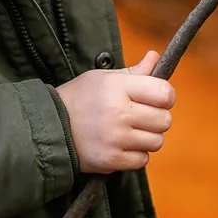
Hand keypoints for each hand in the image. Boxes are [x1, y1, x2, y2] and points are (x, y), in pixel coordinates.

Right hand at [55, 50, 174, 172]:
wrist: (52, 126)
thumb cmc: (80, 98)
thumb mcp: (104, 78)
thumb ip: (134, 72)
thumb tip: (155, 57)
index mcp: (119, 87)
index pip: (165, 93)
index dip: (165, 97)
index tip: (156, 99)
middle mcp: (119, 113)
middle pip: (165, 120)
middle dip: (157, 118)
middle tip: (140, 116)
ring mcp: (116, 139)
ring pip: (157, 142)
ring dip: (147, 137)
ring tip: (129, 131)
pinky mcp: (111, 160)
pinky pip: (143, 160)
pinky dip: (136, 154)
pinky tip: (121, 145)